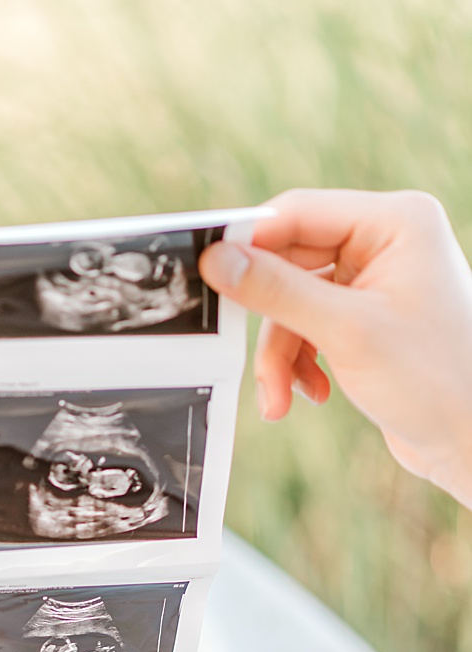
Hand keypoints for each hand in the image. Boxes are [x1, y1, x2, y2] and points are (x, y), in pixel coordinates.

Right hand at [199, 189, 471, 506]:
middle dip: (268, 320)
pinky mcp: (363, 313)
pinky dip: (297, 360)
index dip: (248, 245)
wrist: (469, 438)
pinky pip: (305, 323)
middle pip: (287, 261)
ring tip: (281, 396)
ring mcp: (374, 278)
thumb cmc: (434, 379)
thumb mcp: (345, 330)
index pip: (297, 213)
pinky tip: (309, 392)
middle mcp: (386, 240)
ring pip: (290, 300)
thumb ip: (276, 290)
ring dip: (279, 352)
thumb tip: (217, 259)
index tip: (206, 276)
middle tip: (245, 354)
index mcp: (395, 222)